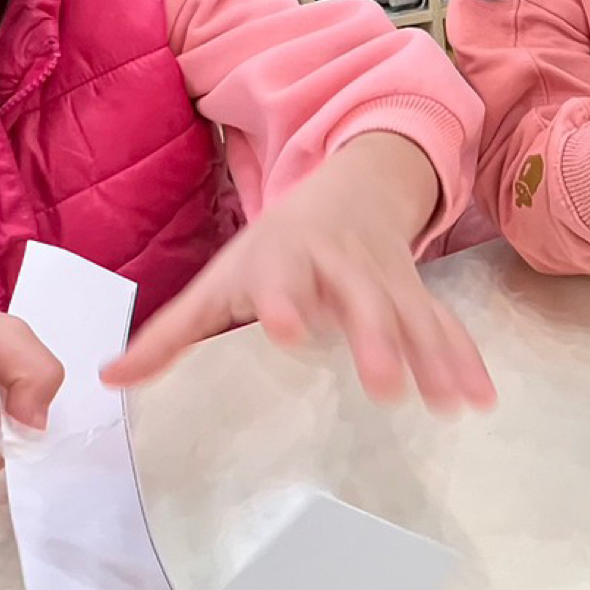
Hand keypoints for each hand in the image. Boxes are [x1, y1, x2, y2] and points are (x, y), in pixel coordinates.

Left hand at [106, 133, 494, 414]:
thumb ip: (170, 335)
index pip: (280, 282)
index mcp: (283, 261)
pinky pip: (444, 324)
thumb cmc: (271, 249)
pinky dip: (465, 358)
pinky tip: (480, 397)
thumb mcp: (219, 280)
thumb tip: (109, 378)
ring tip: (446, 402)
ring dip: (432, 356)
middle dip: (375, 338)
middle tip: (383, 384)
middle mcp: (338, 265)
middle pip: (359, 300)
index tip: (287, 331)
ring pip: (411, 314)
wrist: (350, 187)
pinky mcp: (416, 292)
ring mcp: (384, 277)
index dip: (283, 304)